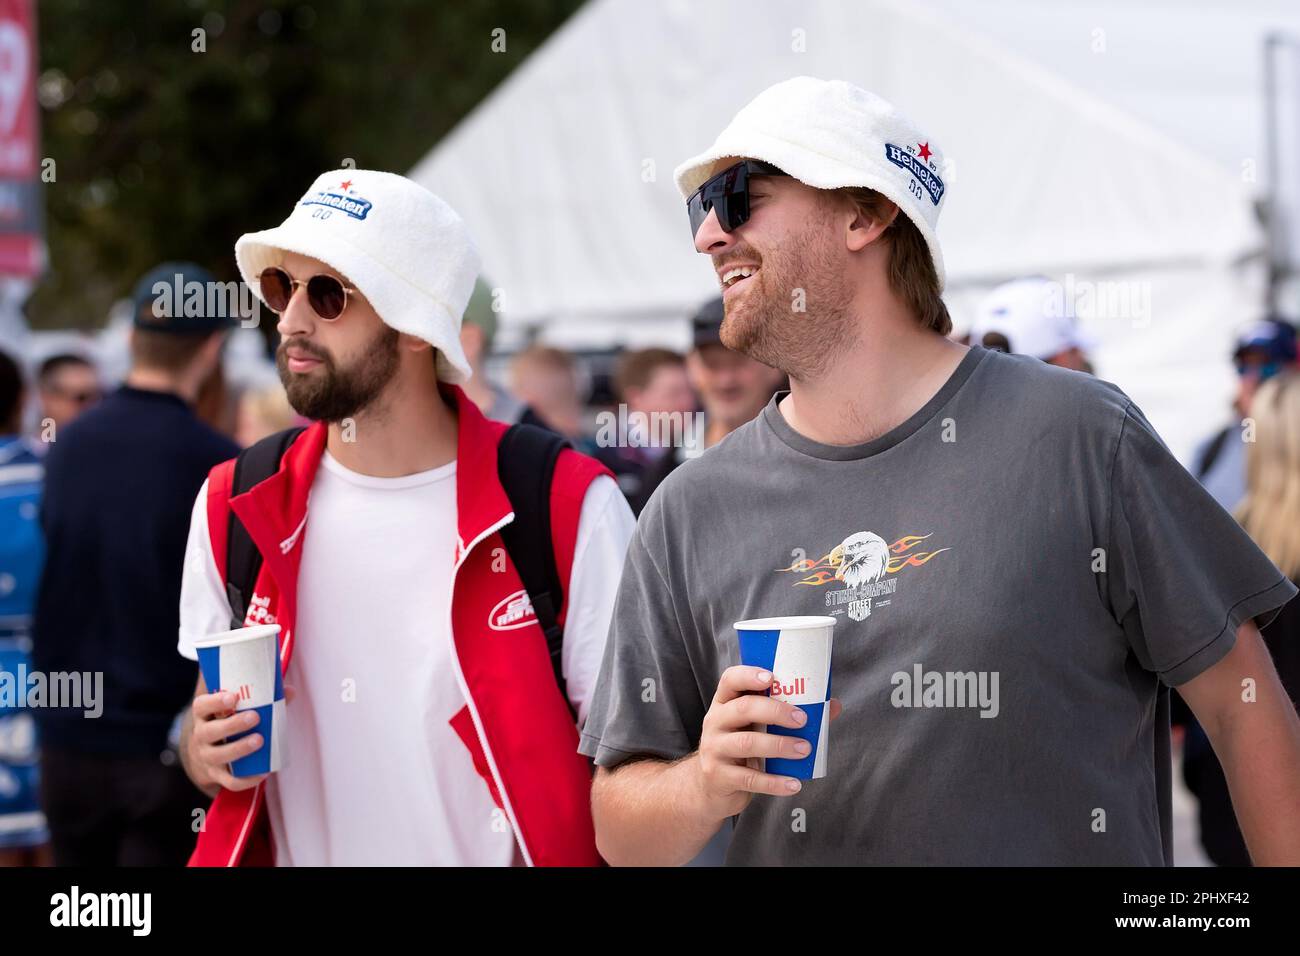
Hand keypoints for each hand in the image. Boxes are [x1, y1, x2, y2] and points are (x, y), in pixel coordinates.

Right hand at [187, 685, 294, 792]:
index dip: (214, 701)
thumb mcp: (234, 710)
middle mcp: (201, 737)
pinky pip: (230, 781)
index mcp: (204, 716)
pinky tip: (263, 772)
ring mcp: (207, 758)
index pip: (201, 706)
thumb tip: (290, 691)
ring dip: (239, 748)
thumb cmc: (227, 723)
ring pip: (218, 756)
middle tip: (255, 717)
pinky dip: (246, 779)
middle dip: (232, 724)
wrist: (206, 756)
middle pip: (209, 731)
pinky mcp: (217, 776)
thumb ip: (261, 698)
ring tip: (259, 740)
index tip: (233, 697)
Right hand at [693, 665, 841, 818]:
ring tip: (804, 749)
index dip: (748, 675)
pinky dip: (775, 782)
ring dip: (779, 745)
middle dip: (775, 711)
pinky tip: (794, 784)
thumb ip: (786, 714)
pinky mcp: (719, 777)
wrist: (710, 786)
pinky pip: (750, 778)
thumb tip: (832, 706)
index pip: (730, 680)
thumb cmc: (740, 748)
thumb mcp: (755, 727)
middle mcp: (715, 722)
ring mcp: (715, 749)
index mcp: (724, 703)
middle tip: (802, 719)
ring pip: (747, 743)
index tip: (772, 677)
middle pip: (743, 709)